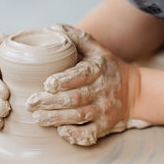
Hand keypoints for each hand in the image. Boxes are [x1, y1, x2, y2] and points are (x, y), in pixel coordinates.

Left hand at [27, 24, 149, 145]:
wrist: (133, 91)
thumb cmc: (105, 67)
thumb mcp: (95, 48)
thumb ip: (76, 38)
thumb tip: (52, 29)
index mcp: (98, 69)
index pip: (81, 75)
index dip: (64, 80)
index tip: (47, 84)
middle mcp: (102, 90)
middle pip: (75, 98)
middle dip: (51, 102)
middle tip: (30, 103)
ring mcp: (104, 110)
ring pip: (79, 116)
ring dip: (56, 118)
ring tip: (37, 117)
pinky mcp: (104, 126)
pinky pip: (90, 134)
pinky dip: (75, 135)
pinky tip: (60, 132)